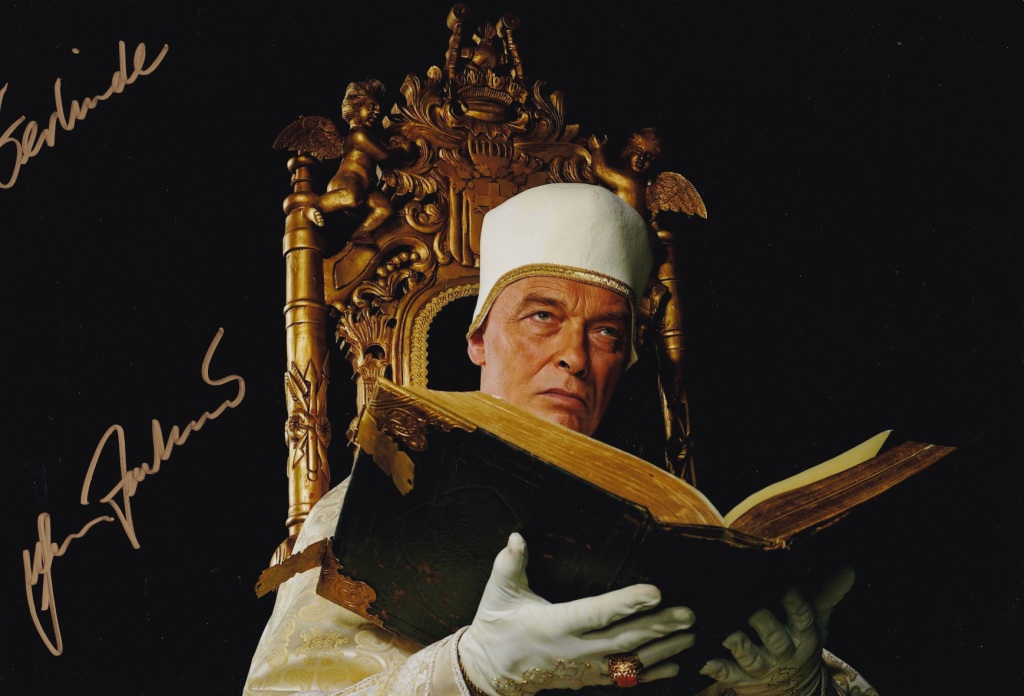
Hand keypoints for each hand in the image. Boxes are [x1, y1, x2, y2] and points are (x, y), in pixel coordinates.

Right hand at [458, 533, 695, 694]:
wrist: (490, 670)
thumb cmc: (496, 625)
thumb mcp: (499, 592)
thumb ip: (510, 564)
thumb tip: (517, 537)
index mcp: (555, 624)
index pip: (597, 612)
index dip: (627, 602)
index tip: (654, 591)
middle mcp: (574, 649)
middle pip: (625, 638)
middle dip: (659, 627)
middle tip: (688, 614)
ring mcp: (583, 668)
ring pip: (630, 661)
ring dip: (663, 650)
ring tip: (690, 636)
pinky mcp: (587, 678)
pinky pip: (624, 679)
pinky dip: (651, 673)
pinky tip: (675, 665)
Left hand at [698, 567, 854, 695]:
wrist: (793, 690)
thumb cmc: (799, 644)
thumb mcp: (817, 622)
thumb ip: (826, 594)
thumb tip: (848, 568)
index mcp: (802, 635)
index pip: (802, 617)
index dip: (796, 603)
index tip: (789, 587)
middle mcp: (783, 651)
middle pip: (775, 638)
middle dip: (764, 623)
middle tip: (752, 610)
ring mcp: (761, 666)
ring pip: (750, 657)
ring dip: (739, 645)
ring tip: (727, 634)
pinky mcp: (741, 678)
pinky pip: (727, 674)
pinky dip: (716, 668)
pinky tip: (703, 661)